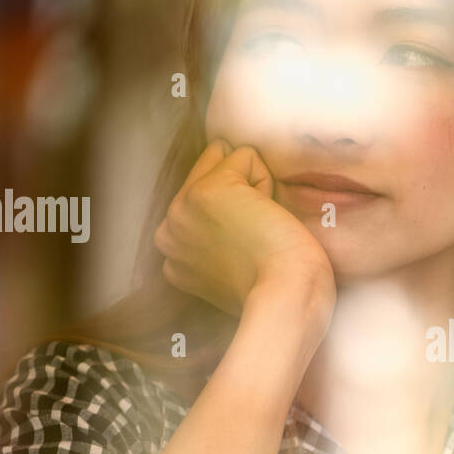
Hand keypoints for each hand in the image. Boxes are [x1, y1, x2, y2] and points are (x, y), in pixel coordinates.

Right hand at [154, 139, 334, 317]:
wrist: (285, 296)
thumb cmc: (275, 290)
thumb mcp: (229, 273)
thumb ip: (214, 246)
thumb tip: (227, 212)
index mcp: (172, 257)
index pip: (197, 204)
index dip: (233, 217)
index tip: (246, 251)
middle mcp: (168, 231)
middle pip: (205, 176)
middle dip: (239, 196)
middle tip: (256, 239)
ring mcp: (183, 208)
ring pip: (223, 162)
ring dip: (252, 187)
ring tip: (261, 227)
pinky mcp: (208, 190)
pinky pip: (245, 156)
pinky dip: (265, 180)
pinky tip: (267, 214)